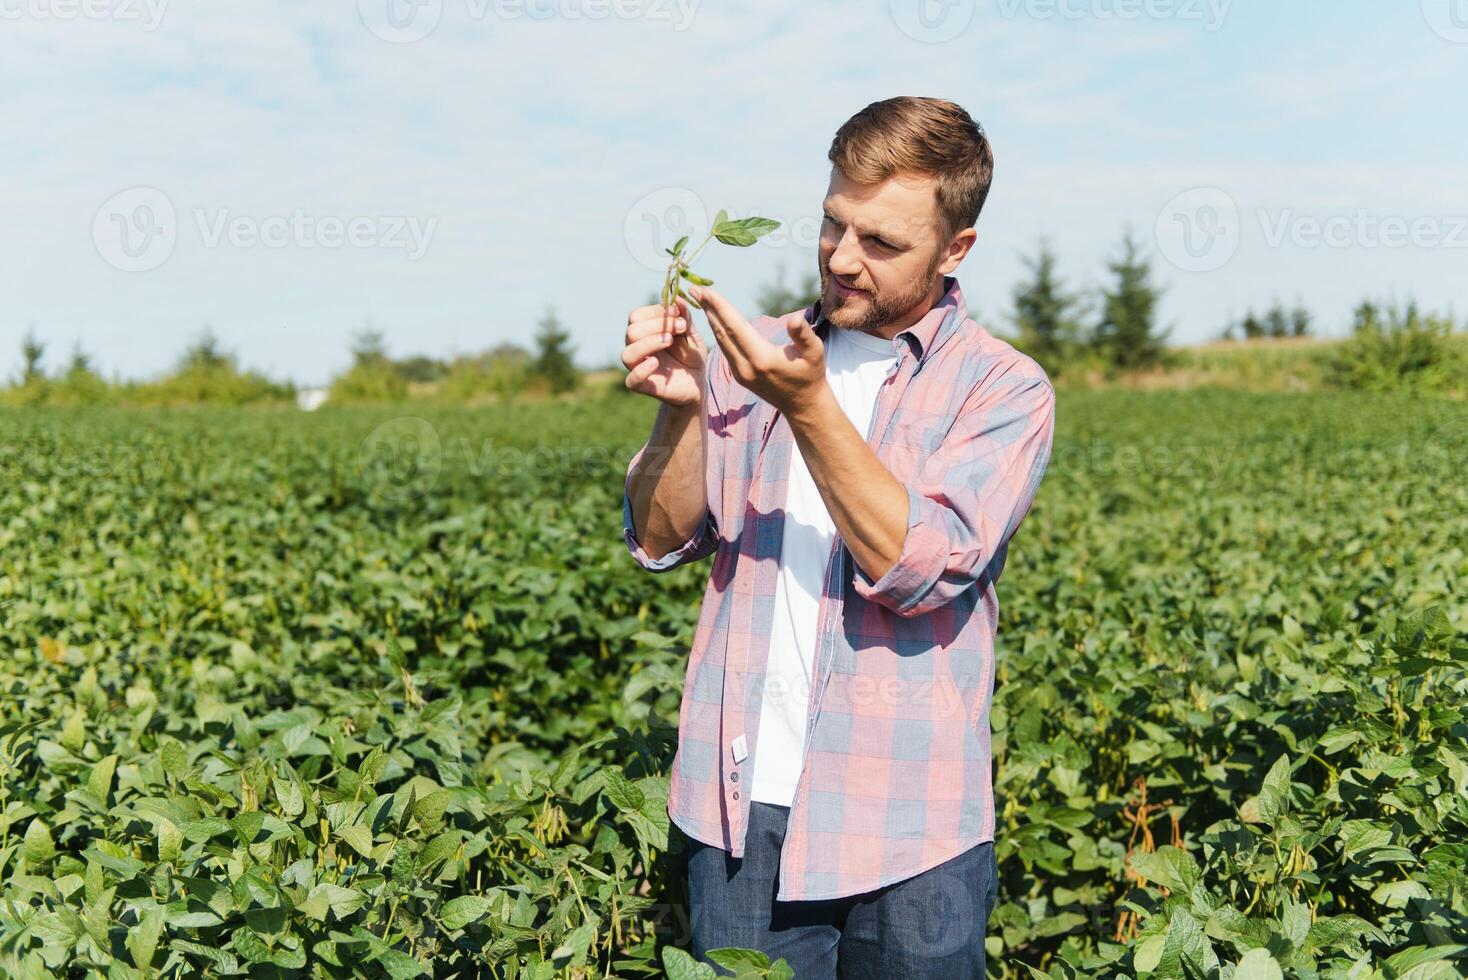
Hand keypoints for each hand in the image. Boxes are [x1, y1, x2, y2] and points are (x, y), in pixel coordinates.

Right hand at [621, 299, 707, 408]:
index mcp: (644, 333)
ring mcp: (638, 367)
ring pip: (628, 353)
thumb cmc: (691, 355)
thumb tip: (678, 298)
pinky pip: (631, 380)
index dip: (655, 312)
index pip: (636, 316)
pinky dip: (641, 370)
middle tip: (680, 327)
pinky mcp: (643, 386)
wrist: (698, 383)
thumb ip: (684, 318)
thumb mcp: (691, 334)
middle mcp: (637, 348)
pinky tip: (656, 363)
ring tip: (669, 341)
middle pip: (631, 331)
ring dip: (649, 343)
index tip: (677, 313)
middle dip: (656, 325)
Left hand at [688, 285, 825, 415]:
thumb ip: (803, 334)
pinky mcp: (739, 376)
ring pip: (720, 342)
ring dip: (709, 319)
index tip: (706, 291)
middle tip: (693, 289)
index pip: (735, 327)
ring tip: (699, 300)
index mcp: (762, 359)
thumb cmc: (811, 374)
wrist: (803, 405)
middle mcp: (746, 367)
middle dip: (707, 310)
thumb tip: (794, 318)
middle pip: (722, 333)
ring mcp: (740, 373)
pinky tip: (712, 319)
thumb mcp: (814, 352)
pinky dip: (717, 332)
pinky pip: (724, 350)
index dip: (719, 307)